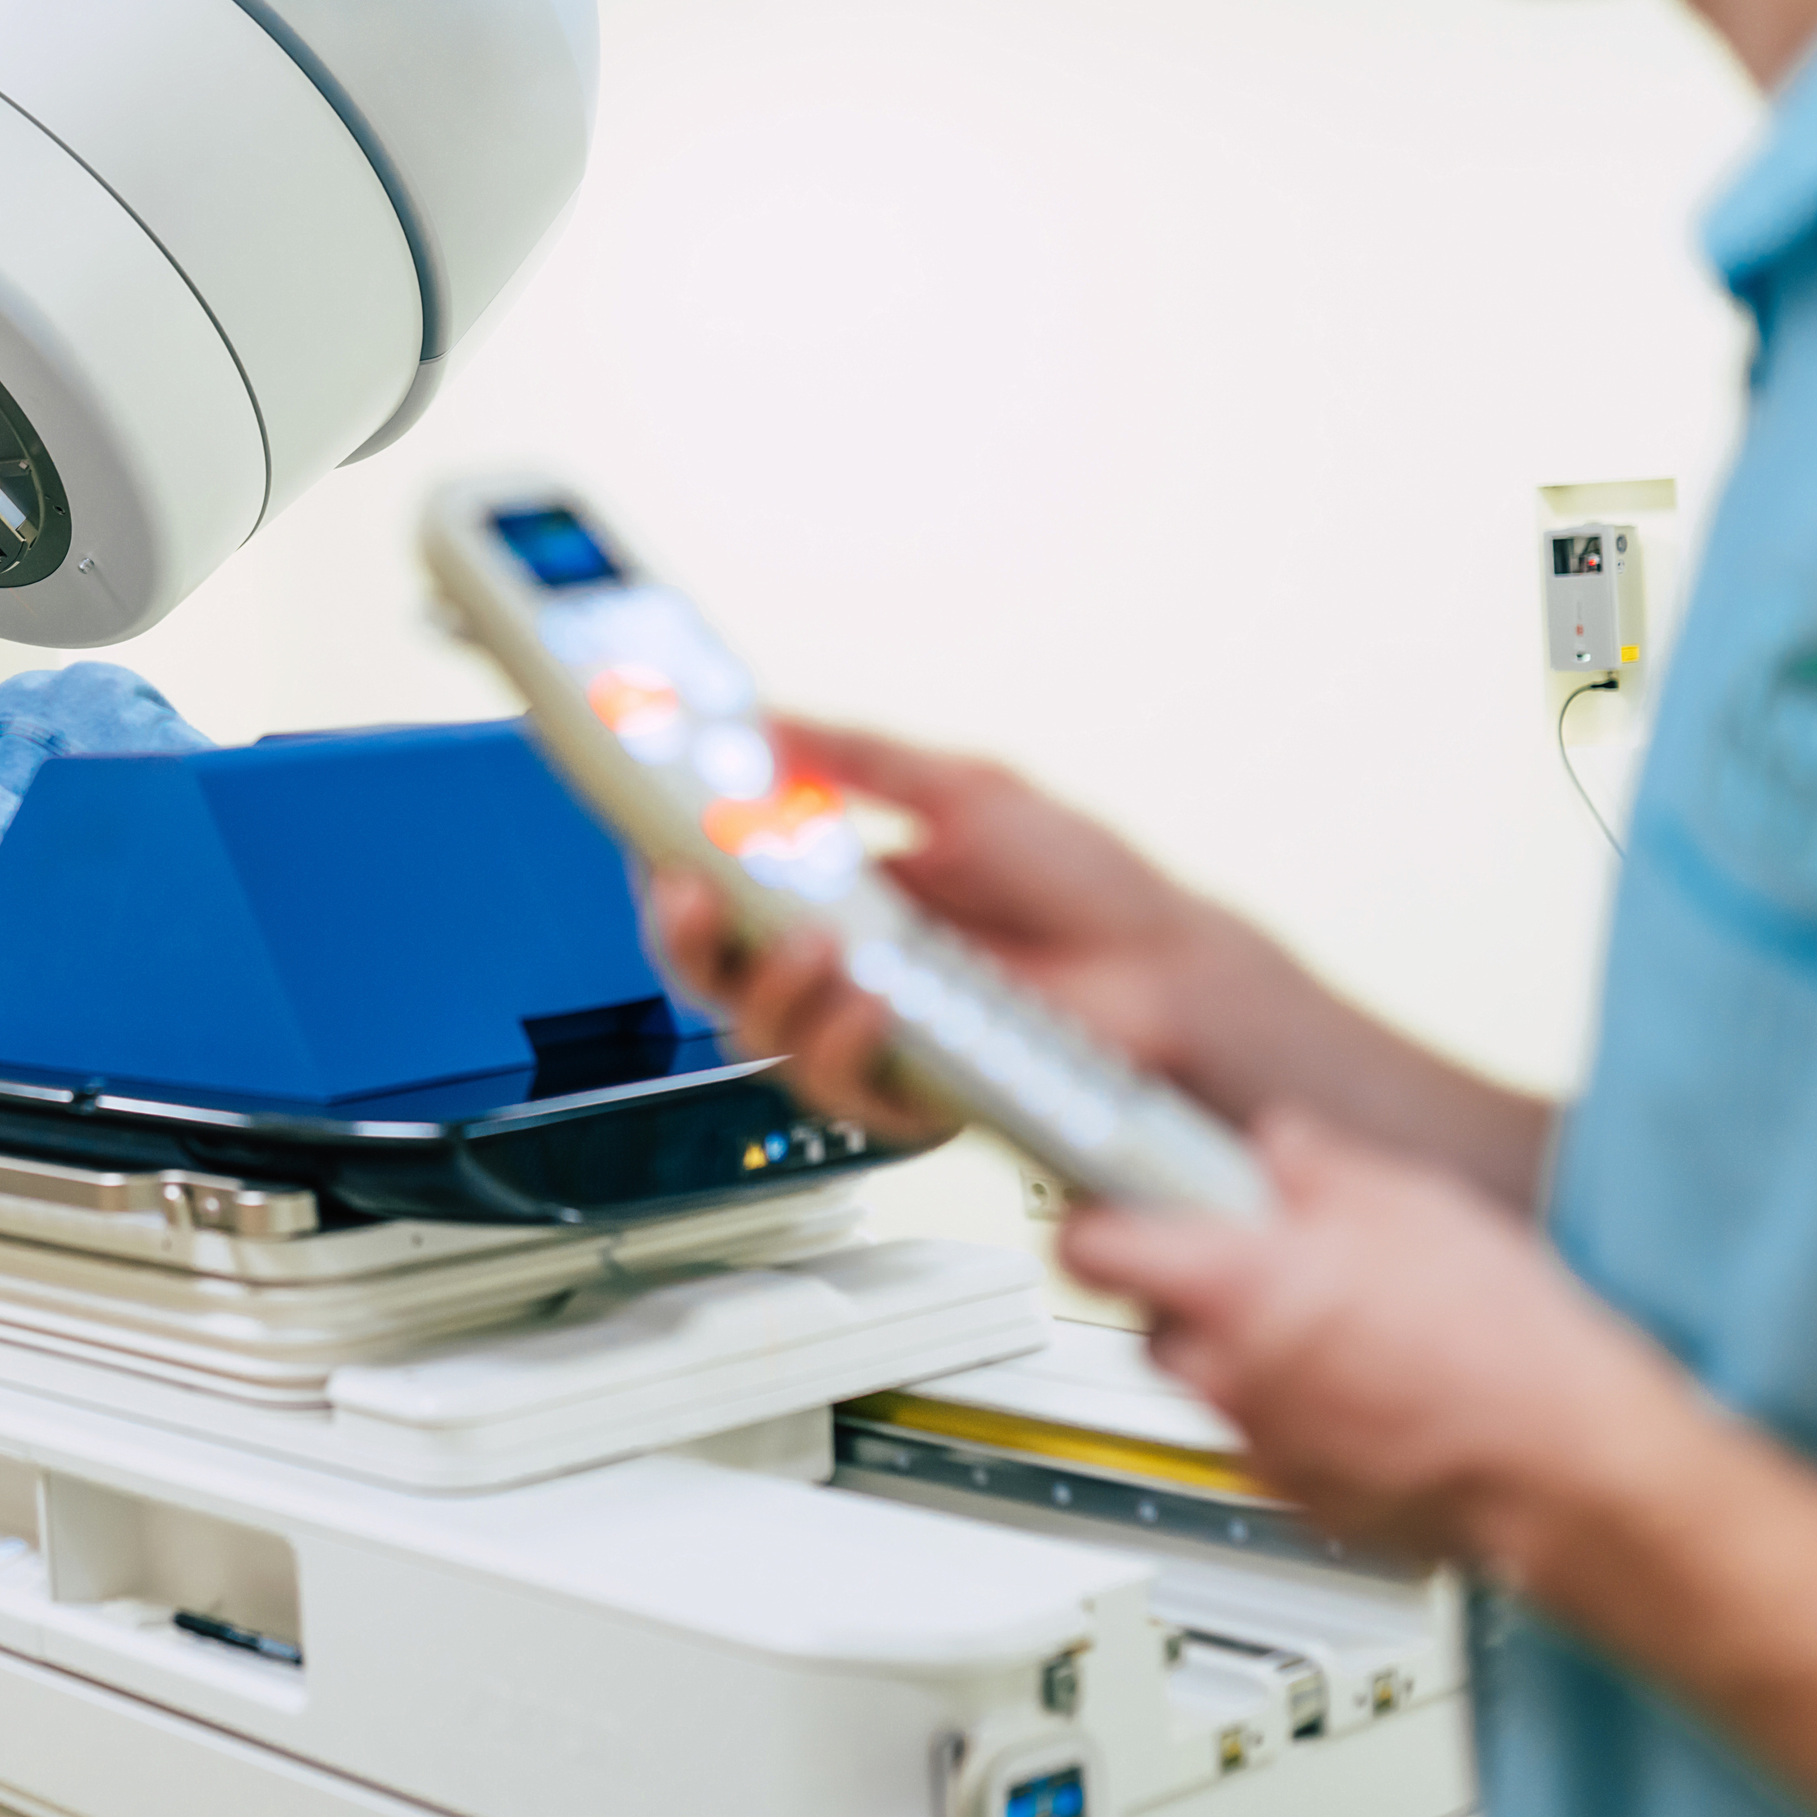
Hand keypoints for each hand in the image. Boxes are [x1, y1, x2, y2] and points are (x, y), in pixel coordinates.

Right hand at [651, 720, 1215, 1139]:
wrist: (1166, 966)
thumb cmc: (1085, 887)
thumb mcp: (962, 789)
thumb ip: (859, 755)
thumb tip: (765, 721)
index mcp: (836, 889)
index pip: (720, 883)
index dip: (670, 861)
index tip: (650, 824)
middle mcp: (837, 966)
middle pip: (709, 966)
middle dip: (680, 929)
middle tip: (691, 890)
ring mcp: (865, 1032)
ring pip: (753, 1032)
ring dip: (767, 984)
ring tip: (814, 939)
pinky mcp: (905, 1094)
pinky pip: (833, 1088)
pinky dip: (839, 1039)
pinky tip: (872, 999)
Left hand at [1063, 1113, 1703, 1571]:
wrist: (1575, 1467)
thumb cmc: (1506, 1343)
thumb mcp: (1413, 1201)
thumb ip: (1318, 1168)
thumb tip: (1279, 1148)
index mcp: (1234, 1284)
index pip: (1087, 1249)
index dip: (1092, 1222)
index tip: (1111, 1206)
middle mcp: (1228, 1370)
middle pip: (1150, 1321)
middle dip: (1189, 1291)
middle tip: (1261, 1263)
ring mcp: (1260, 1443)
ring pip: (1211, 1384)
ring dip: (1246, 1353)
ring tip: (1339, 1328)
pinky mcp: (1302, 1497)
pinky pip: (1269, 1439)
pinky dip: (1300, 1414)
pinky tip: (1372, 1391)